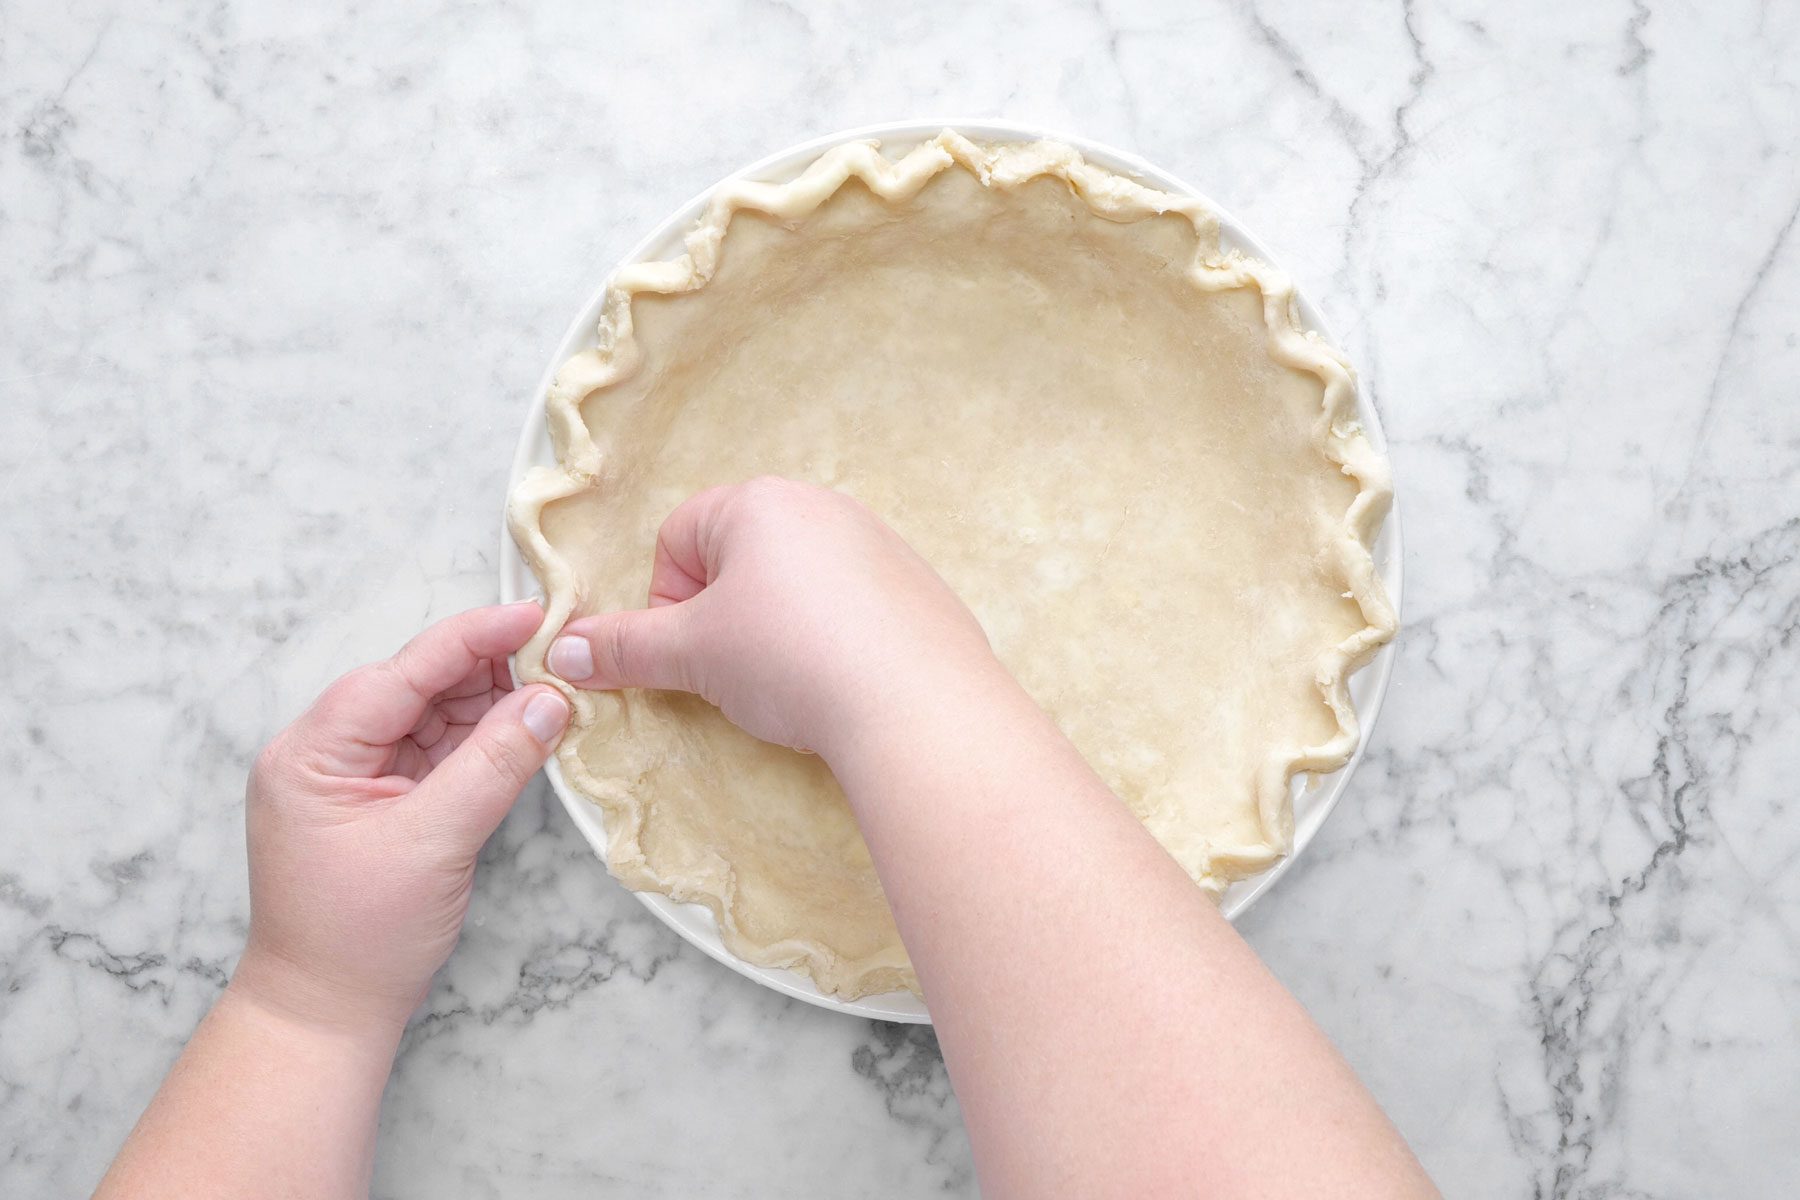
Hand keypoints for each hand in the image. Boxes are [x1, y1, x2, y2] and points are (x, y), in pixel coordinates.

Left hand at [233, 602, 569, 1036]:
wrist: (323, 1015)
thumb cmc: (360, 939)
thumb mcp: (434, 844)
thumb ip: (494, 765)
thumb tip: (551, 700)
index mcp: (313, 753)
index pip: (402, 672)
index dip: (472, 638)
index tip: (536, 613)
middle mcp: (324, 753)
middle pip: (415, 685)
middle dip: (487, 665)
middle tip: (560, 651)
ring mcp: (350, 778)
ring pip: (429, 715)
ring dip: (489, 700)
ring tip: (553, 685)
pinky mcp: (378, 802)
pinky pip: (435, 751)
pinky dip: (480, 737)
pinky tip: (524, 724)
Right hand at [543, 477, 1000, 757]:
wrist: (915, 705)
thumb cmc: (793, 660)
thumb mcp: (691, 656)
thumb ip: (622, 649)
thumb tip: (561, 650)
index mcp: (759, 503)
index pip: (678, 537)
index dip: (666, 601)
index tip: (685, 650)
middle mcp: (822, 506)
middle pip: (739, 557)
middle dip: (722, 615)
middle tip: (734, 670)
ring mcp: (878, 543)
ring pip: (796, 584)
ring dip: (776, 629)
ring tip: (791, 682)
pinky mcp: (918, 587)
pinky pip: (852, 607)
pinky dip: (833, 639)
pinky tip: (841, 682)